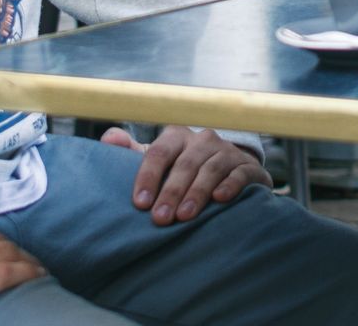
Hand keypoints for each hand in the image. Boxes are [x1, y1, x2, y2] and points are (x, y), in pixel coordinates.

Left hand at [103, 125, 270, 225]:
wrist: (229, 170)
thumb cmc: (184, 169)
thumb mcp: (158, 161)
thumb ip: (132, 151)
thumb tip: (109, 138)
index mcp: (176, 137)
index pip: (159, 153)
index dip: (148, 177)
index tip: (140, 203)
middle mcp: (203, 140)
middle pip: (185, 164)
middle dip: (171, 192)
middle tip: (160, 219)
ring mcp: (227, 152)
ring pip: (210, 169)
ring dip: (196, 193)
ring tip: (184, 217)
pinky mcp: (248, 167)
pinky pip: (240, 173)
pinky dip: (230, 185)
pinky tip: (220, 200)